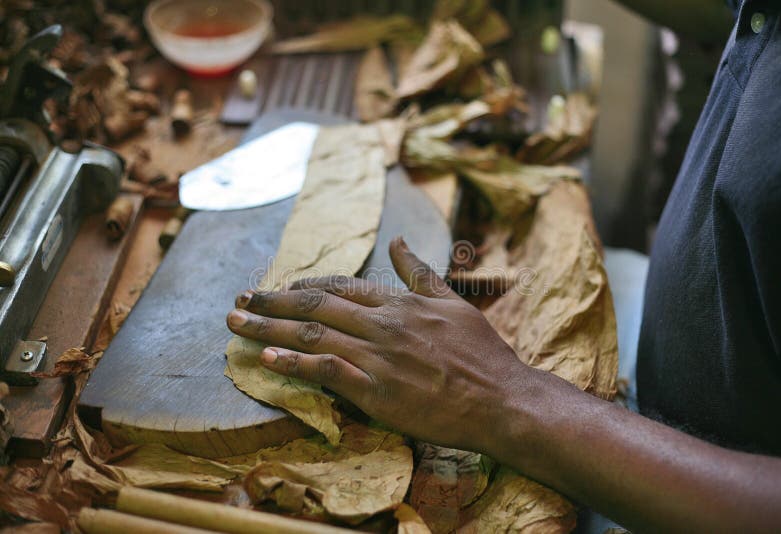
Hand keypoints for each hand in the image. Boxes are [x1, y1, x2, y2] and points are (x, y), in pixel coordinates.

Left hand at [226, 237, 530, 450]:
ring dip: (268, 330)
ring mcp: (378, 357)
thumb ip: (419, 272)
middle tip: (239, 301)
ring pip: (312, 336)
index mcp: (400, 303)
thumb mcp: (452, 302)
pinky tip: (266, 360)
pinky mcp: (377, 391)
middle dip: (271, 303)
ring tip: (236, 326)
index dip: (304, 287)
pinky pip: (327, 372)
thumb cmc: (480, 352)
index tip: (278, 288)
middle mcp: (383, 324)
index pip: (340, 288)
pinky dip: (294, 364)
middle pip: (315, 308)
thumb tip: (397, 241)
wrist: (500, 398)